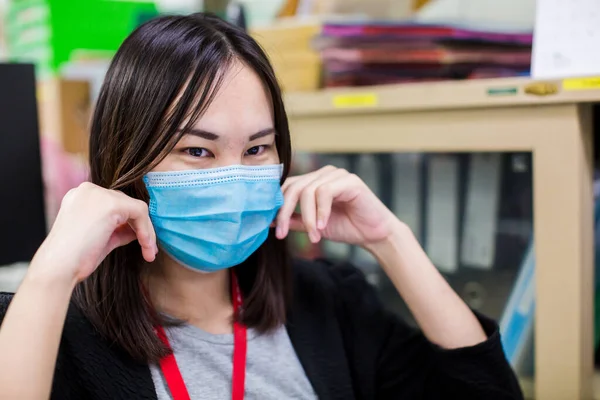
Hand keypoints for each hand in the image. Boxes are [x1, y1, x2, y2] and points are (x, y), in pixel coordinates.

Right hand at [29, 182, 156, 284]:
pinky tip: (146, 247)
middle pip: (127, 204)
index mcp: (80, 196)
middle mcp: (88, 190)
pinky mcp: (111, 204)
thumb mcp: (100, 237)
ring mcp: (99, 194)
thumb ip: (118, 228)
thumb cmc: (75, 259)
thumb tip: (138, 229)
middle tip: (149, 250)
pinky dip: (146, 231)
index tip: (141, 243)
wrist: (59, 267)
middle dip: (141, 228)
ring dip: (147, 232)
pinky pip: (140, 213)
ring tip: (150, 253)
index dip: (130, 223)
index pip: (115, 204)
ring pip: (136, 208)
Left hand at [275, 165, 397, 246]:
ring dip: (308, 218)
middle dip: (285, 212)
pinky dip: (321, 212)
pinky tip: (323, 226)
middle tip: (283, 235)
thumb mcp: (313, 226)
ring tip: (313, 237)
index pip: (287, 186)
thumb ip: (294, 220)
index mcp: (314, 181)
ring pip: (308, 191)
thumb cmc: (347, 227)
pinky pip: (325, 192)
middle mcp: (324, 174)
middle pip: (294, 187)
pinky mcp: (350, 181)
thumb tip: (270, 222)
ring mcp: (337, 175)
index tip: (273, 228)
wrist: (375, 235)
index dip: (278, 206)